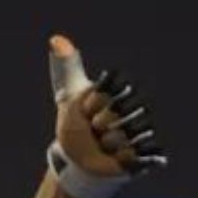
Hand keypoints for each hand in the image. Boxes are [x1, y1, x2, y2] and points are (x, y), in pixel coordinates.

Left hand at [50, 34, 166, 178]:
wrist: (77, 159)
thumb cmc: (74, 125)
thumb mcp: (68, 96)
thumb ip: (66, 68)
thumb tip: (55, 39)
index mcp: (116, 92)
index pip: (106, 93)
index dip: (92, 105)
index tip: (86, 110)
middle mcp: (130, 107)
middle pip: (113, 114)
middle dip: (98, 124)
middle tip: (94, 129)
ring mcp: (137, 128)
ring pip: (120, 135)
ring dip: (107, 143)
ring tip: (103, 144)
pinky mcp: (142, 150)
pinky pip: (134, 152)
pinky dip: (124, 157)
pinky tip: (118, 156)